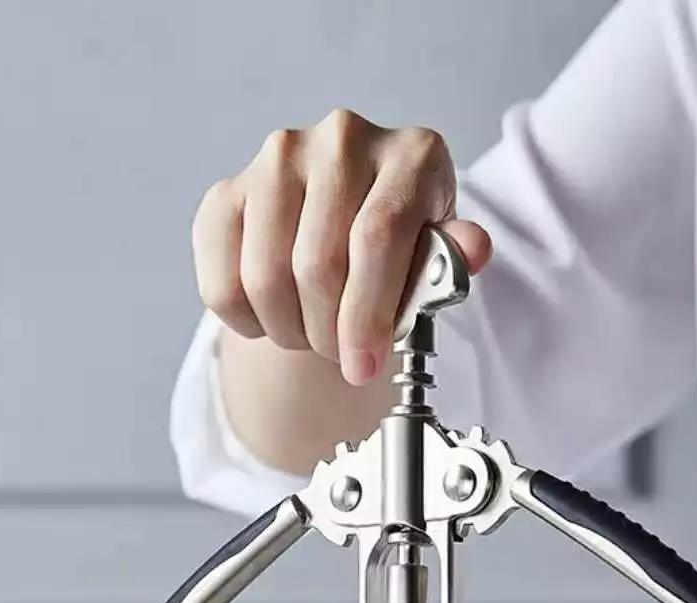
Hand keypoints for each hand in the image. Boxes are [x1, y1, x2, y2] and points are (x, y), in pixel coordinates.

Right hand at [192, 109, 491, 384]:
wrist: (347, 227)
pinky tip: (275, 320)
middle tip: (344, 357)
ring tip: (313, 336)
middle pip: (318, 264)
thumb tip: (473, 249)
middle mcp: (342, 139)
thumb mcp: (437, 257)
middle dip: (329, 334)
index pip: (377, 236)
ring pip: (265, 276)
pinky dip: (248, 322)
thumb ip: (449, 259)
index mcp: (410, 154)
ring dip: (289, 332)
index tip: (363, 368)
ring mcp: (277, 159)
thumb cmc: (402, 248)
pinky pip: (222, 282)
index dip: (367, 314)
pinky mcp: (226, 191)